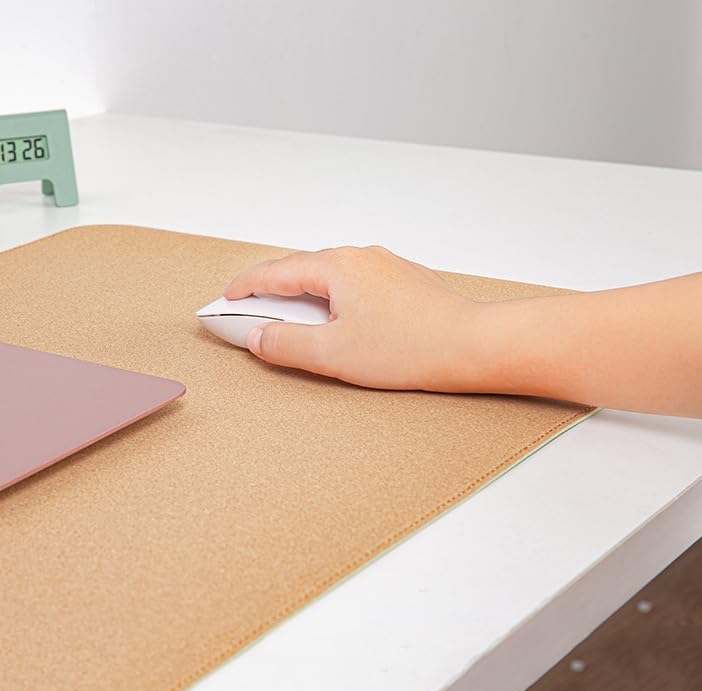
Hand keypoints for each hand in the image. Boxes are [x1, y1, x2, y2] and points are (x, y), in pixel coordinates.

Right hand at [224, 246, 484, 390]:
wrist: (471, 344)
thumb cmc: (409, 348)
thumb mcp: (333, 354)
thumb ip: (285, 345)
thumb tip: (257, 336)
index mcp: (336, 267)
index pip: (275, 272)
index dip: (245, 286)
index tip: (226, 299)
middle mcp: (359, 256)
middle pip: (301, 268)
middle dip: (272, 290)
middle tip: (252, 310)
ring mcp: (384, 264)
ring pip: (329, 274)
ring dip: (304, 293)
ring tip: (292, 317)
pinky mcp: (402, 278)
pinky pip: (354, 280)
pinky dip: (333, 295)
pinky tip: (338, 316)